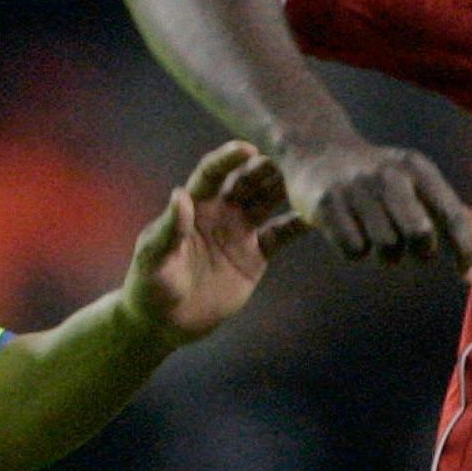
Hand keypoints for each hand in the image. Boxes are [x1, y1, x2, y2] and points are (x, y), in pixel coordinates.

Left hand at [121, 140, 305, 345]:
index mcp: (194, 206)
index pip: (212, 174)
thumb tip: (180, 194)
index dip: (228, 159)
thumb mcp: (153, 258)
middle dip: (267, 168)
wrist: (165, 322)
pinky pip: (281, 234)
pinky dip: (300, 224)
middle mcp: (220, 212)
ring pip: (268, 202)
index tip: (247, 148)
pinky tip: (321, 215)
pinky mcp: (255, 255)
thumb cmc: (149, 286)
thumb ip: (168, 229)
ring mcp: (240, 232)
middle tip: (291, 155)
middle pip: (246, 182)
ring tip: (313, 177)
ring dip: (288, 188)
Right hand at [278, 135, 471, 268]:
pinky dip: (356, 251)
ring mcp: (355, 189)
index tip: (470, 277)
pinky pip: (354, 250)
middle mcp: (388, 174)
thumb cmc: (376, 176)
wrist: (316, 150)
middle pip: (419, 234)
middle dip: (421, 252)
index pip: (450, 213)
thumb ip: (448, 208)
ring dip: (386, 255)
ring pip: (387, 247)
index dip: (464, 249)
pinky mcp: (327, 205)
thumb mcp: (414, 179)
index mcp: (416, 168)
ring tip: (378, 237)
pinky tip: (351, 231)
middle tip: (413, 250)